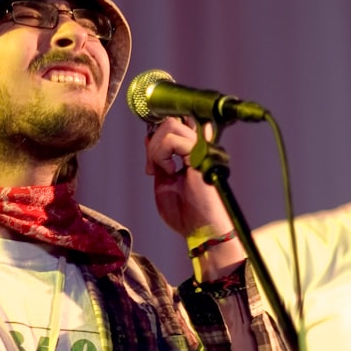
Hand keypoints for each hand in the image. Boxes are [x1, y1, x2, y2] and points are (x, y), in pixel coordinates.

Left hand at [143, 117, 232, 239]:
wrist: (200, 229)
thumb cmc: (185, 212)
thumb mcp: (163, 180)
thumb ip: (158, 158)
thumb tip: (149, 136)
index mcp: (191, 152)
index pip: (173, 125)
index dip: (156, 137)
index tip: (151, 165)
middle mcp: (198, 147)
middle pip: (170, 121)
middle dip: (153, 142)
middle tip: (152, 169)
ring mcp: (200, 149)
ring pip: (171, 125)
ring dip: (156, 149)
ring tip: (161, 171)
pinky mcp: (200, 155)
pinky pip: (174, 140)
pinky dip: (163, 155)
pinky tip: (171, 172)